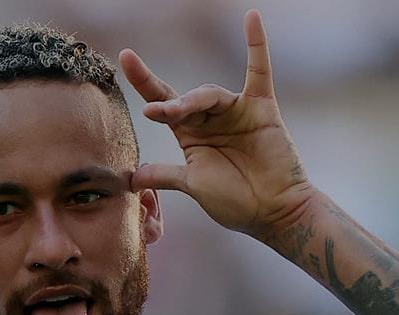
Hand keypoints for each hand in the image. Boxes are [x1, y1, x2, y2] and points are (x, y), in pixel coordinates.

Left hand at [120, 10, 315, 240]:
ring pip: (210, 93)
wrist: (273, 212)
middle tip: (154, 112)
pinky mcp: (261, 108)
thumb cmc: (236, 202)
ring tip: (178, 113)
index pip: (162, 104)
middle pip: (184, 99)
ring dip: (193, 101)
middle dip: (168, 104)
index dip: (144, 83)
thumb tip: (131, 177)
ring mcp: (236, 111)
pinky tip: (252, 18)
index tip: (125, 58)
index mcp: (191, 135)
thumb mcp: (193, 186)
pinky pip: (259, 71)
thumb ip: (165, 176)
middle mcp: (211, 119)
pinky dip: (256, 44)